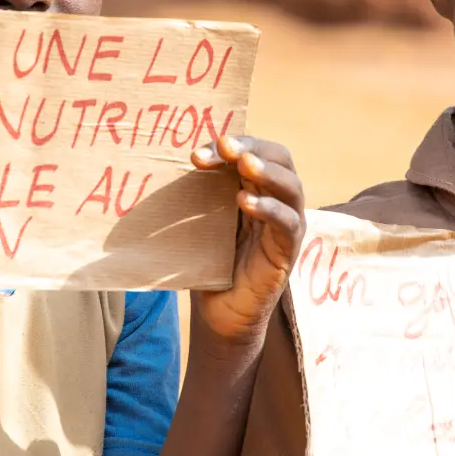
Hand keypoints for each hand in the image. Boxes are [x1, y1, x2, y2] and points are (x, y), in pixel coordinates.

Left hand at [190, 137, 304, 347]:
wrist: (219, 311)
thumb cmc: (209, 260)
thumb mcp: (202, 219)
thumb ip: (199, 191)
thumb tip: (163, 160)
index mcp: (256, 186)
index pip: (252, 150)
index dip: (230, 144)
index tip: (197, 153)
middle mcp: (277, 199)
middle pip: (279, 158)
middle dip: (252, 147)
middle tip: (226, 146)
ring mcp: (287, 224)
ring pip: (291, 186)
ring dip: (267, 170)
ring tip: (244, 163)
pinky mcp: (288, 250)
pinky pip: (288, 223)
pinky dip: (269, 208)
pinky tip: (245, 202)